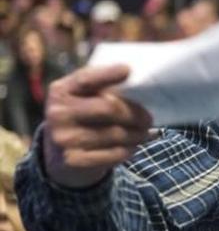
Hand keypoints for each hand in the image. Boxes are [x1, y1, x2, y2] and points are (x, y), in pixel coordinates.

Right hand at [42, 64, 152, 188]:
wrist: (59, 156)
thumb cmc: (81, 118)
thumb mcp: (80, 98)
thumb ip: (101, 87)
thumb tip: (139, 83)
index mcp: (60, 91)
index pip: (85, 79)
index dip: (107, 73)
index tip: (128, 70)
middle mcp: (58, 113)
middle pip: (110, 108)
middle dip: (136, 113)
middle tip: (149, 118)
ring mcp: (64, 138)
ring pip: (117, 133)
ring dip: (138, 133)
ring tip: (144, 132)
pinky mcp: (74, 160)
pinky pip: (115, 153)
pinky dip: (131, 149)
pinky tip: (133, 146)